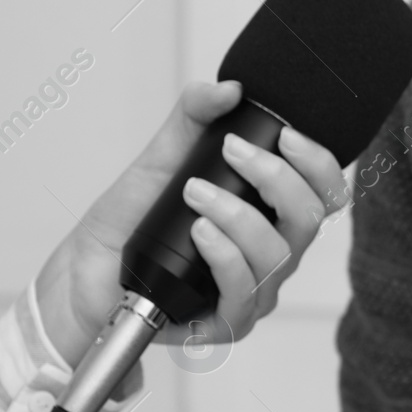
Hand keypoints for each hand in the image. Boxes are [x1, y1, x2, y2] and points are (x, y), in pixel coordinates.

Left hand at [33, 80, 346, 365]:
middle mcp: (274, 254)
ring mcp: (255, 290)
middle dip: (276, 178)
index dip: (319, 163)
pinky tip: (201, 232)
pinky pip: (244, 291)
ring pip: (279, 255)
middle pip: (311, 219)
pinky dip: (225, 256)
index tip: (286, 135)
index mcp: (275, 216)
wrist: (85, 271)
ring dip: (239, 216)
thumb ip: (195, 118)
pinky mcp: (226, 322)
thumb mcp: (163, 158)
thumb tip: (229, 89)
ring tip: (195, 192)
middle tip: (232, 151)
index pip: (325, 192)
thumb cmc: (130, 222)